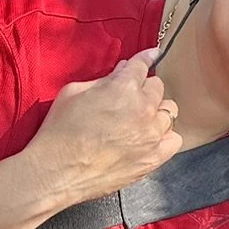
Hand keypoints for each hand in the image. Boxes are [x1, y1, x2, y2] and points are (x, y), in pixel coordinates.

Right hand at [18, 49, 180, 207]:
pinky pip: (174, 140)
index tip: (150, 55)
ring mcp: (151, 136)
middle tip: (130, 97)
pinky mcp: (153, 159)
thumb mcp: (73, 94)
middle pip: (158, 88)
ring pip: (169, 113)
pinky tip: (149, 138)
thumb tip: (122, 71)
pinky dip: (165, 136)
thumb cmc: (58, 132)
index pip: (142, 65)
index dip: (144, 59)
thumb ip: (103, 80)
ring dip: (155, 112)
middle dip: (145, 88)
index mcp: (124, 88)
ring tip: (139, 119)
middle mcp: (144, 109)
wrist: (54, 173)